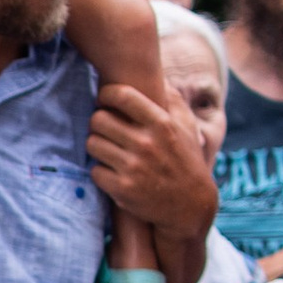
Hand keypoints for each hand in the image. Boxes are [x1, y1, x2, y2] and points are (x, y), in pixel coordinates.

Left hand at [87, 84, 217, 241]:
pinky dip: (100, 171)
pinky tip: (112, 170)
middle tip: (104, 128)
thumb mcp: (187, 127)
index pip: (121, 95)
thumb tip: (157, 75)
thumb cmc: (187, 161)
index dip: (106, 94)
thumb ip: (172, 99)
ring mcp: (134, 167)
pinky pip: (94, 171)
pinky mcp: (123, 190)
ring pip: (92, 144)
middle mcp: (147, 143)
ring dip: (97, 146)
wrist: (190, 206)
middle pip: (98, 119)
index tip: (105, 100)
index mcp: (162, 123)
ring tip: (108, 148)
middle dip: (98, 122)